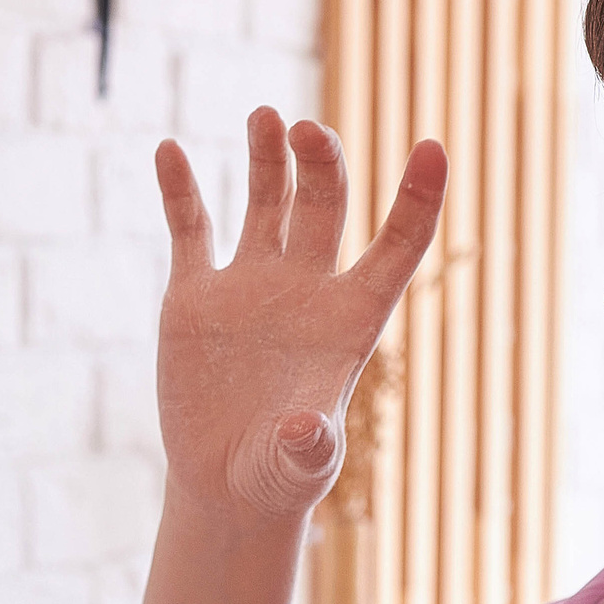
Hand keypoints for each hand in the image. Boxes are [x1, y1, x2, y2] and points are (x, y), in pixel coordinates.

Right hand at [156, 108, 445, 522]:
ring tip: (265, 117)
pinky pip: (191, 230)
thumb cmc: (280, 478)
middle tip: (306, 132)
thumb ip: (307, 447)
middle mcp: (305, 290)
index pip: (396, 247)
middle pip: (325, 205)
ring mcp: (250, 286)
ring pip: (266, 200)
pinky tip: (170, 151)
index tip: (433, 147)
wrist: (226, 486)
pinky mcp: (196, 297)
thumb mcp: (298, 467)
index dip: (417, 199)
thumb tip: (302, 429)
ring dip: (266, 156)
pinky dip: (181, 189)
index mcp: (350, 321)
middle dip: (321, 164)